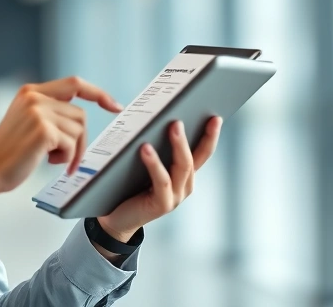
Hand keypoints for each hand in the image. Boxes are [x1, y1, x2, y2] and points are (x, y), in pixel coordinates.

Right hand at [0, 76, 122, 199]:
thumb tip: (79, 118)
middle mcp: (34, 96)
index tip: (115, 105)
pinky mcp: (43, 129)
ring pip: (78, 130)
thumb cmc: (10, 154)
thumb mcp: (27, 121)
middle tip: (69, 159)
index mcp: (30, 91)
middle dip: (80, 140)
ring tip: (53, 160)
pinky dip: (66, 158)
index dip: (98, 93)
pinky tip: (49, 163)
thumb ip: (49, 111)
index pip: (74, 83)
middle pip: (80, 113)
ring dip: (72, 151)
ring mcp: (38, 111)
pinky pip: (72, 144)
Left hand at [96, 116, 222, 242]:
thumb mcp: (144, 164)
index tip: (216, 117)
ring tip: (173, 125)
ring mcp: (175, 197)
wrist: (116, 218)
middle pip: (194, 157)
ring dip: (179, 145)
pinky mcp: (162, 205)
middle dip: (195, 135)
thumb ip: (154, 147)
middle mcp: (184, 186)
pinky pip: (162, 180)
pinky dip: (155, 163)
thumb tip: (152, 117)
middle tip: (188, 115)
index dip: (211, 136)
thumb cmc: (128, 185)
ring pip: (182, 167)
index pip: (202, 152)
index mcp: (184, 175)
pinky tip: (146, 148)